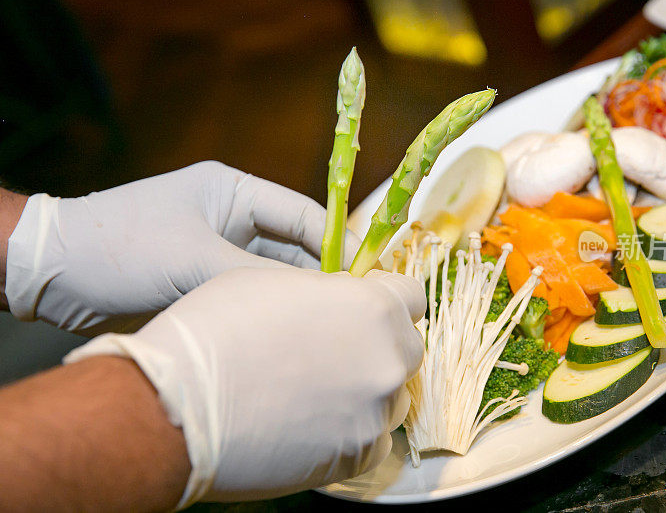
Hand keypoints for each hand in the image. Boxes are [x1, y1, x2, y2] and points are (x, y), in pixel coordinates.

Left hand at [6, 161, 359, 334]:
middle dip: (318, 276)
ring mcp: (216, 250)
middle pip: (292, 246)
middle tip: (350, 312)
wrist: (54, 273)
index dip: (337, 244)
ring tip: (324, 327)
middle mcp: (231, 218)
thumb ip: (258, 278)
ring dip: (292, 297)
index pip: (303, 214)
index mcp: (234, 192)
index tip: (364, 279)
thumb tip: (315, 300)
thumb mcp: (195, 260)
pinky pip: (246, 295)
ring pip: (271, 274)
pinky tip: (286, 334)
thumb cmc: (124, 248)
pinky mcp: (201, 280)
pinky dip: (265, 311)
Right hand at [64, 266, 425, 505]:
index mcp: (374, 306)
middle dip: (378, 343)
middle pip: (406, 348)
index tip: (366, 306)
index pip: (412, 296)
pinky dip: (352, 430)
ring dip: (366, 388)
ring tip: (316, 389)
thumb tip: (342, 300)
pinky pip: (373, 440)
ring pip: (391, 395)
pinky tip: (313, 421)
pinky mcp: (356, 457)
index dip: (388, 298)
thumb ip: (326, 290)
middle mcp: (387, 360)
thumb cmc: (216, 329)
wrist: (179, 405)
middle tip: (335, 348)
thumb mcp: (274, 282)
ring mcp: (375, 412)